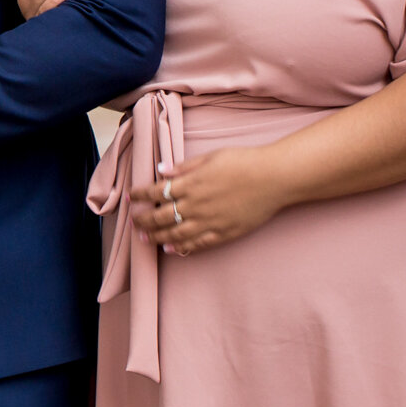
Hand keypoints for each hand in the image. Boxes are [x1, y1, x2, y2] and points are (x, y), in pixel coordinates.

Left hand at [129, 145, 287, 255]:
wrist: (274, 178)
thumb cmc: (244, 162)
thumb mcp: (211, 157)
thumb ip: (185, 167)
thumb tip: (161, 171)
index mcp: (191, 183)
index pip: (156, 192)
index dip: (140, 195)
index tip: (131, 197)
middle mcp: (196, 205)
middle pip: (160, 216)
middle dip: (143, 220)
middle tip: (134, 222)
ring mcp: (209, 222)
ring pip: (175, 234)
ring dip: (157, 237)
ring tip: (145, 239)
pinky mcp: (224, 233)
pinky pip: (198, 244)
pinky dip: (182, 248)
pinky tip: (172, 249)